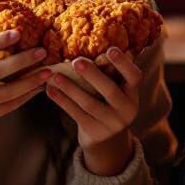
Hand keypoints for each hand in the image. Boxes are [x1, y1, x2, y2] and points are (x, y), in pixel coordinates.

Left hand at [44, 47, 140, 176]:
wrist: (107, 140)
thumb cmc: (108, 104)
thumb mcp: (117, 91)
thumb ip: (111, 74)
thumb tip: (97, 44)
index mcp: (133, 94)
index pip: (134, 76)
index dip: (123, 63)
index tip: (110, 49)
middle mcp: (127, 109)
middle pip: (110, 90)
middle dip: (92, 75)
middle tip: (77, 60)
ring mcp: (111, 124)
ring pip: (89, 104)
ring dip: (70, 88)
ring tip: (55, 76)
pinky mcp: (95, 132)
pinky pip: (76, 114)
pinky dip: (62, 101)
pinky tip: (50, 91)